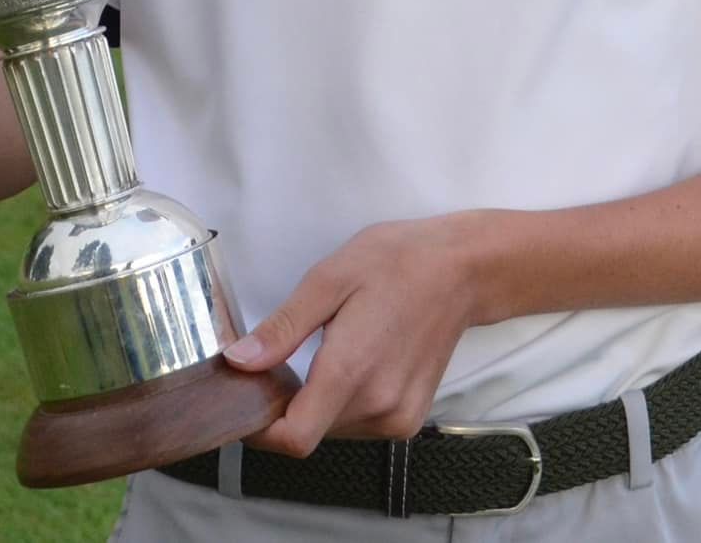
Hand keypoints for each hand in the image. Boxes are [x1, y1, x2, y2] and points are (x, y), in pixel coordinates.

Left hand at [223, 215, 493, 455]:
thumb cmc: (395, 262)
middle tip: (281, 359)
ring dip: (314, 405)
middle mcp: (377, 406)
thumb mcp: (329, 279)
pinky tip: (352, 363)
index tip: (246, 396)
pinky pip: (359, 425)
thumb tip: (238, 362)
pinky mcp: (410, 418)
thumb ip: (283, 328)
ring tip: (324, 352)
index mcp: (351, 371)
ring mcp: (398, 417)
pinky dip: (343, 404)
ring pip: (332, 431)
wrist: (462, 270)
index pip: (293, 438)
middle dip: (285, 406)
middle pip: (309, 433)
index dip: (260, 429)